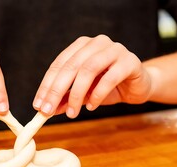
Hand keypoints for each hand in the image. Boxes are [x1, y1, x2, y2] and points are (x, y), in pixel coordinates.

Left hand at [33, 35, 152, 117]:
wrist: (138, 86)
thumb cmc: (108, 87)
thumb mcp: (83, 94)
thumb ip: (66, 98)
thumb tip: (48, 110)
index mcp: (81, 46)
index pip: (59, 64)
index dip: (46, 85)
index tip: (38, 105)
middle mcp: (96, 43)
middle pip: (71, 66)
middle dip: (56, 90)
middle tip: (48, 110)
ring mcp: (114, 50)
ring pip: (88, 69)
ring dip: (76, 94)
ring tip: (72, 113)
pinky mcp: (130, 61)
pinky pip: (110, 78)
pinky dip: (97, 94)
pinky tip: (92, 106)